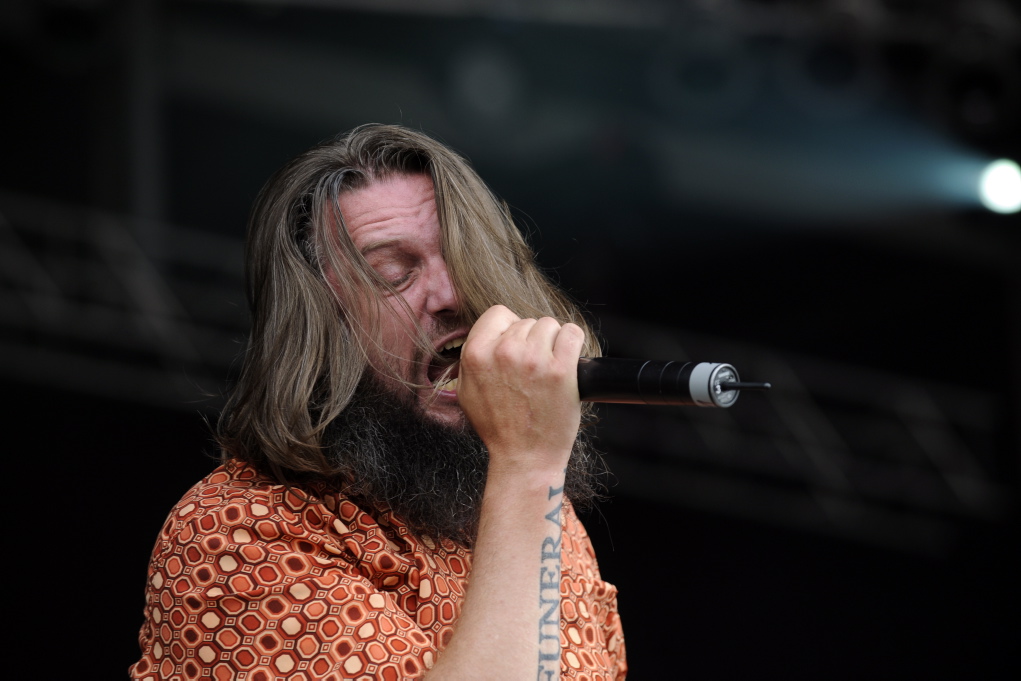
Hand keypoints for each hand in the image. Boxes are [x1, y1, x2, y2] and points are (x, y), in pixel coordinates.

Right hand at [457, 305, 584, 476]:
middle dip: (532, 341)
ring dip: (553, 342)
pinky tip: (568, 359)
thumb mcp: (466, 392)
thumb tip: (487, 337)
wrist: (524, 457)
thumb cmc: (498, 428)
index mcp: (476, 354)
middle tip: (532, 369)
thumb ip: (471, 359)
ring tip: (549, 368)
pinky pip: (572, 333)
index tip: (517, 345)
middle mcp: (504, 352)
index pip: (498, 313)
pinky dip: (573, 342)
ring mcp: (534, 360)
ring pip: (550, 325)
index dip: (509, 328)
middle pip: (527, 321)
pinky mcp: (562, 370)